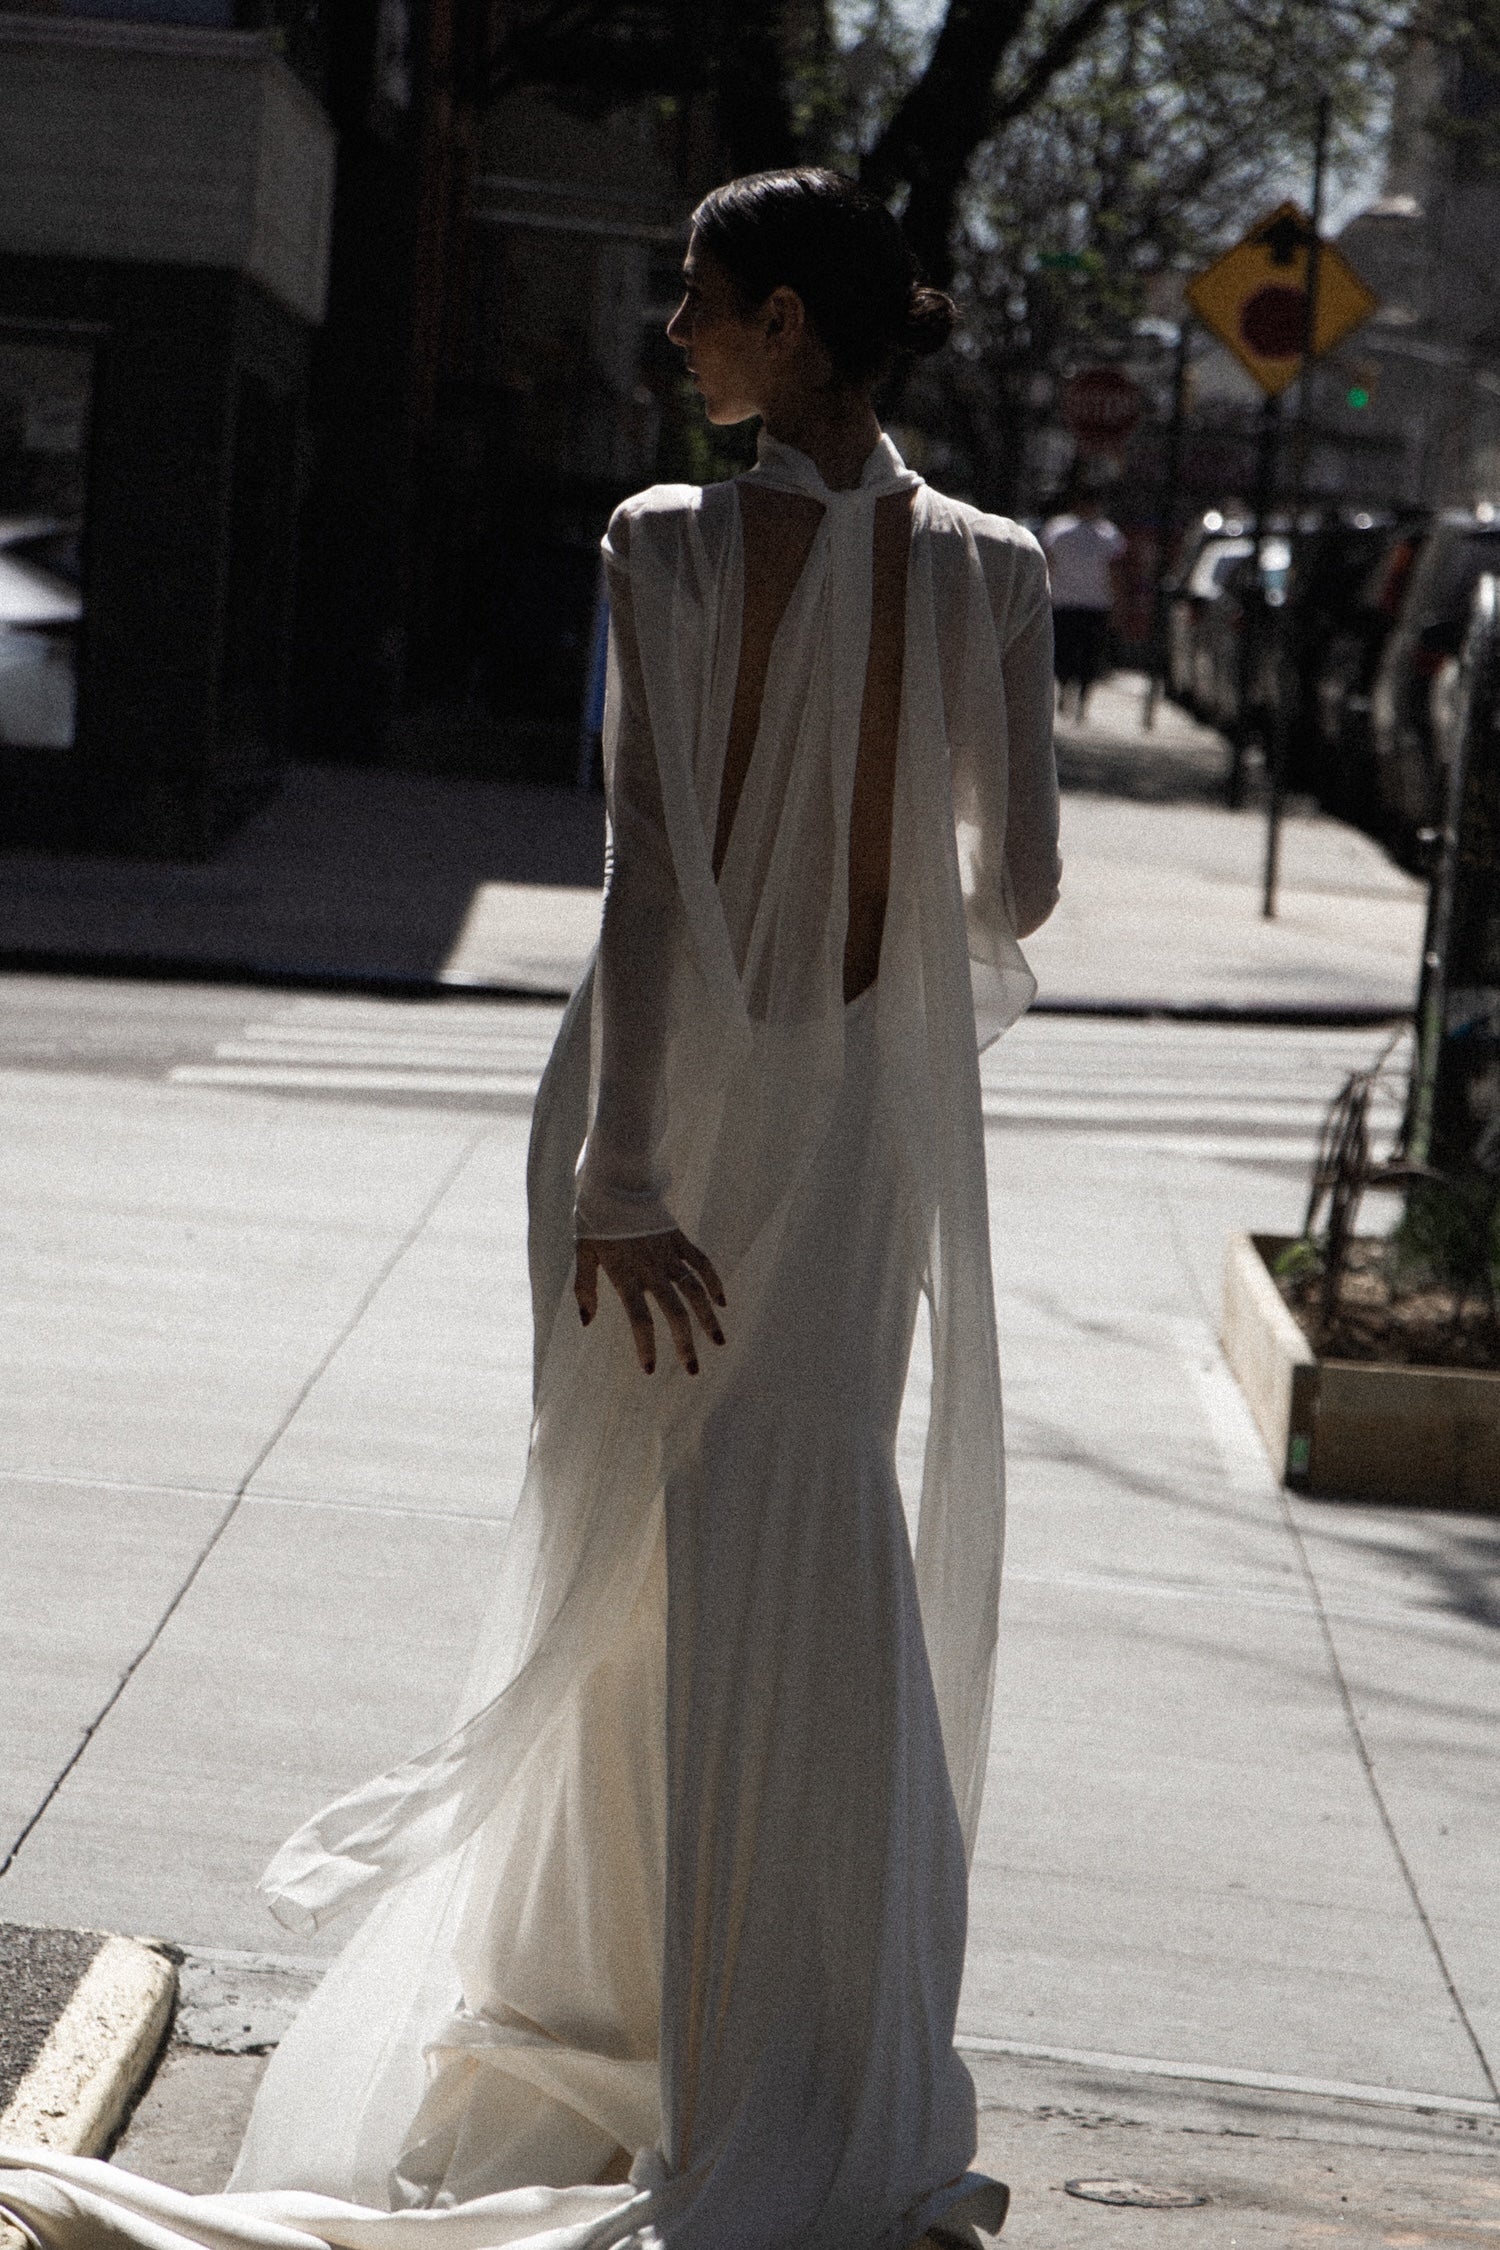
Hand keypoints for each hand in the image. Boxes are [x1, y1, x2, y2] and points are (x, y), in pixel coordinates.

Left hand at [574, 1228, 726, 1376]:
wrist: (615, 1180)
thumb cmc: (594, 1218)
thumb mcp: (582, 1252)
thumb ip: (585, 1288)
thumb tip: (586, 1321)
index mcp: (626, 1275)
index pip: (640, 1318)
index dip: (646, 1345)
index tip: (651, 1370)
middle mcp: (651, 1268)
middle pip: (674, 1311)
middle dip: (686, 1343)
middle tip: (693, 1370)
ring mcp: (669, 1253)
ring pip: (695, 1291)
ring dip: (708, 1318)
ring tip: (718, 1341)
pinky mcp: (679, 1239)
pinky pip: (702, 1263)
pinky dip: (713, 1281)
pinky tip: (722, 1301)